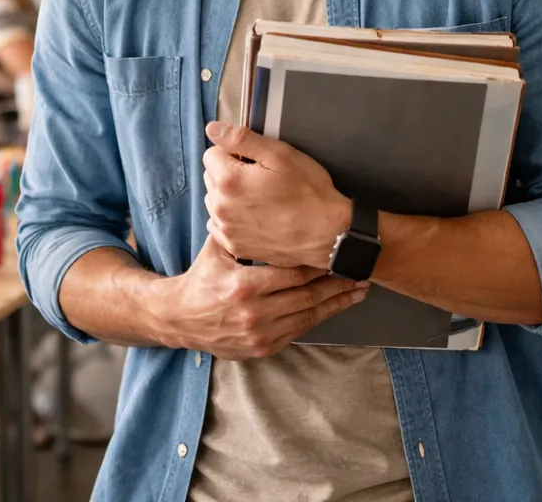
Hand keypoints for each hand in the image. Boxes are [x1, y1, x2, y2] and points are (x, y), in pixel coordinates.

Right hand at [153, 237, 367, 359]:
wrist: (181, 318)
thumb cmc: (203, 277)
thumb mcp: (217, 248)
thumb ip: (240, 227)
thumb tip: (256, 192)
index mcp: (244, 285)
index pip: (293, 273)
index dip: (319, 263)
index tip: (339, 252)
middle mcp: (254, 313)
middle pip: (307, 296)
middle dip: (338, 284)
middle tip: (361, 272)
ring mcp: (260, 334)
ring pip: (308, 317)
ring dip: (337, 304)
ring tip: (359, 291)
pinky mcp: (262, 348)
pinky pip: (298, 331)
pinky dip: (319, 318)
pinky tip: (334, 307)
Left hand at [202, 122, 349, 269]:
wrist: (326, 234)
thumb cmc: (308, 193)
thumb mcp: (280, 155)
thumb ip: (241, 139)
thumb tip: (213, 129)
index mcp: (229, 180)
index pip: (211, 154)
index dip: (233, 152)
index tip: (254, 162)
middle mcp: (221, 207)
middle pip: (211, 177)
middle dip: (229, 173)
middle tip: (260, 180)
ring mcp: (226, 229)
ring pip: (214, 201)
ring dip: (229, 196)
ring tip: (259, 199)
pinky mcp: (234, 245)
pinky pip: (219, 225)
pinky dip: (231, 218)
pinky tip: (254, 216)